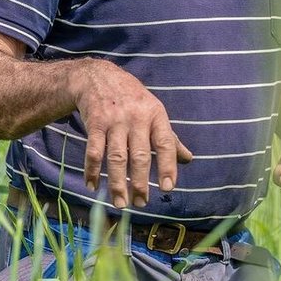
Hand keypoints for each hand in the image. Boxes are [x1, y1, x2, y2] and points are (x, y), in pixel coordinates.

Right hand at [73, 60, 193, 208]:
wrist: (97, 76)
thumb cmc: (131, 98)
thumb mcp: (154, 111)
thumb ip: (170, 137)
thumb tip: (188, 159)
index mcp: (156, 115)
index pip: (166, 143)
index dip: (168, 166)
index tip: (168, 188)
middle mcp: (136, 118)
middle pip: (139, 155)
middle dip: (140, 182)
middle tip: (141, 203)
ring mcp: (114, 120)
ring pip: (116, 157)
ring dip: (117, 183)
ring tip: (120, 203)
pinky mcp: (94, 123)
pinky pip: (94, 151)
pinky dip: (92, 170)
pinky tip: (93, 185)